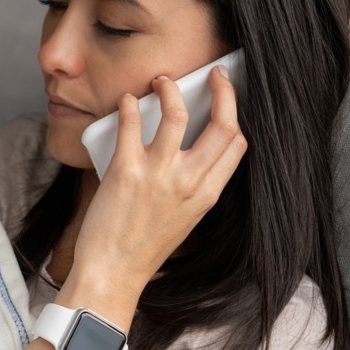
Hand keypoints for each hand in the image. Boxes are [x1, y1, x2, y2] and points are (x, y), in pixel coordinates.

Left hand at [72, 66, 246, 302]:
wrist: (112, 274)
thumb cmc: (144, 248)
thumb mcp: (185, 217)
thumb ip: (193, 185)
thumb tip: (189, 148)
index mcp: (207, 195)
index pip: (237, 144)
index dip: (235, 113)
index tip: (227, 96)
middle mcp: (189, 182)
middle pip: (223, 124)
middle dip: (222, 90)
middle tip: (213, 75)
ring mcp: (159, 175)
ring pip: (177, 113)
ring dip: (169, 88)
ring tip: (160, 81)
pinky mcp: (126, 171)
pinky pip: (131, 123)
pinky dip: (128, 105)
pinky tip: (125, 101)